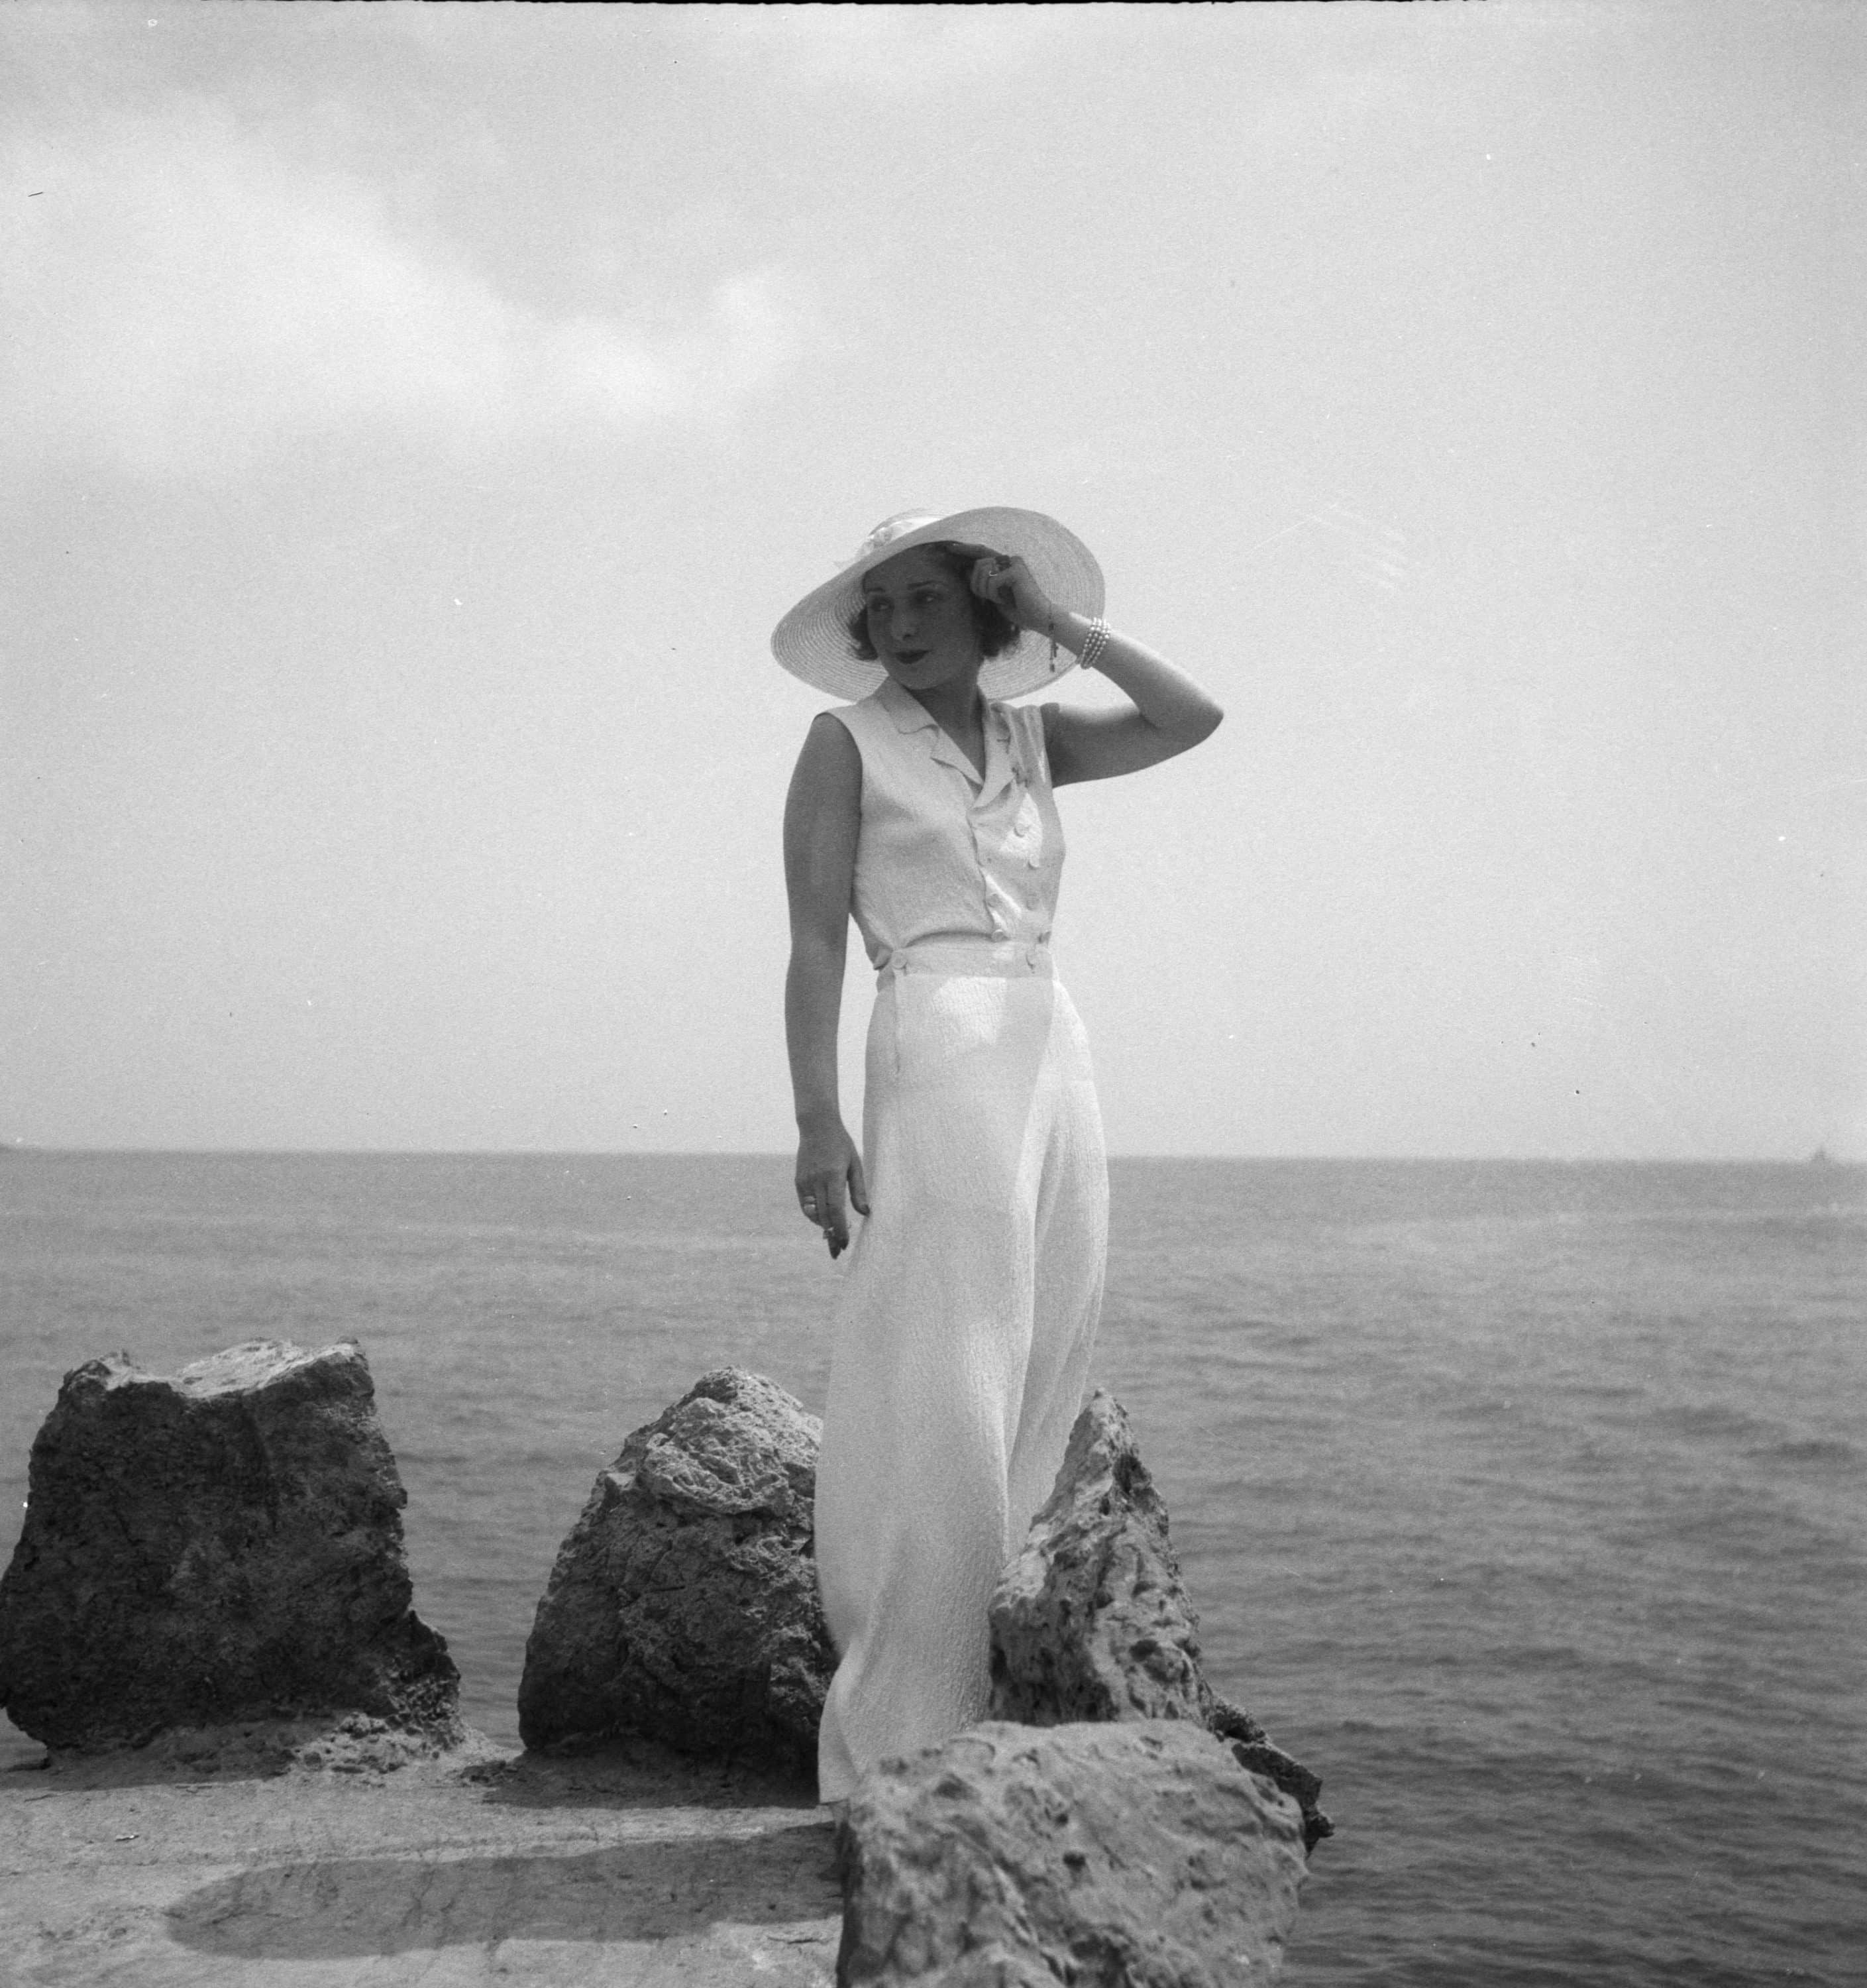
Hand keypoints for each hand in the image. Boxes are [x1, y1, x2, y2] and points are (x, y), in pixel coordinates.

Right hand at [795, 1117, 869, 1259]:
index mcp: (833, 1176)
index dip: (840, 1229)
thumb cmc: (841, 1145)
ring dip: (823, 1226)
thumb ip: (859, 1190)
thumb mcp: (855, 1165)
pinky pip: (805, 1205)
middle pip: (823, 1216)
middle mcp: (816, 1181)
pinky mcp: (798, 1181)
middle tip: (838, 1251)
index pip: (835, 1210)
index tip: (845, 1244)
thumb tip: (865, 1213)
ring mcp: (804, 1182)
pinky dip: (814, 1215)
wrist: (817, 1126)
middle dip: (831, 1235)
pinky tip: (823, 1220)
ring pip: (812, 1213)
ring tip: (833, 1236)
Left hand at [955, 544, 1054, 639]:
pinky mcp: (1016, 570)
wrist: (1037, 618)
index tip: (949, 547)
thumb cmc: (1017, 609)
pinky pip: (992, 581)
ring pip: (983, 571)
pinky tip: (1007, 600)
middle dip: (978, 585)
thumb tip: (965, 571)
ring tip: (1001, 599)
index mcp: (1005, 564)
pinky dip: (995, 595)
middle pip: (978, 564)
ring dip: (987, 591)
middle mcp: (1009, 559)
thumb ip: (982, 583)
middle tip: (990, 599)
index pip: (981, 552)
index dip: (965, 549)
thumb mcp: (994, 596)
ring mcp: (1014, 562)